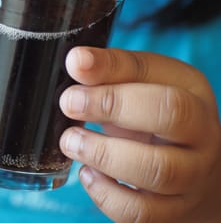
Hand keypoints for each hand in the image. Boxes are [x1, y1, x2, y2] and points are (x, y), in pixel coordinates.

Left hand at [59, 47, 220, 221]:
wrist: (187, 163)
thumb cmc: (154, 113)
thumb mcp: (143, 82)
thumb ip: (112, 69)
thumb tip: (77, 61)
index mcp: (193, 97)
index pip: (161, 82)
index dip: (114, 78)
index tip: (75, 69)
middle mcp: (201, 138)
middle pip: (169, 119)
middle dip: (110, 106)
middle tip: (69, 104)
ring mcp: (190, 180)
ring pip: (156, 171)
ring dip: (102, 154)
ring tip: (71, 140)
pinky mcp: (169, 211)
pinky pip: (138, 212)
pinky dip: (104, 193)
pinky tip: (88, 173)